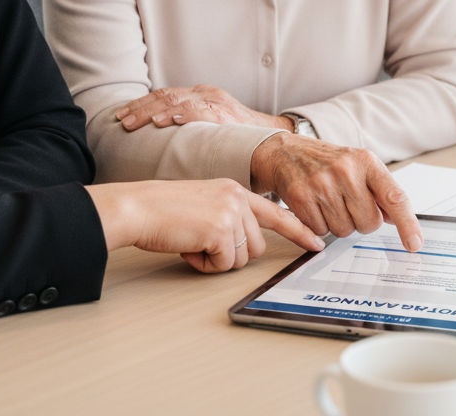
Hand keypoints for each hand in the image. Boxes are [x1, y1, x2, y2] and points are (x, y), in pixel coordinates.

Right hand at [86, 178, 324, 272]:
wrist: (138, 208)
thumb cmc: (162, 210)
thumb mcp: (204, 203)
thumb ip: (228, 215)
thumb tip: (243, 243)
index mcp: (234, 190)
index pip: (276, 212)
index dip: (298, 230)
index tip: (316, 242)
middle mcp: (237, 198)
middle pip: (257, 246)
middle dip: (231, 254)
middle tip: (202, 242)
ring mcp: (231, 212)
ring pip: (242, 258)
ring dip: (216, 259)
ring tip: (192, 240)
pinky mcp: (220, 230)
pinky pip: (223, 264)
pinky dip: (204, 264)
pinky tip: (188, 246)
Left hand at [115, 86, 292, 131]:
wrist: (274, 141)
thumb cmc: (238, 141)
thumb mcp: (209, 130)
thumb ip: (188, 133)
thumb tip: (156, 150)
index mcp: (199, 96)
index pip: (163, 95)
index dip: (140, 104)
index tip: (120, 115)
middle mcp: (206, 94)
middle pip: (165, 96)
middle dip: (140, 108)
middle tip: (121, 121)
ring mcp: (216, 103)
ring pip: (179, 102)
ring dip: (155, 112)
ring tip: (138, 123)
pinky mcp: (227, 115)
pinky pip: (203, 111)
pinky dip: (185, 115)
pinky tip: (169, 121)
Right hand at [250, 135, 422, 252]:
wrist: (286, 152)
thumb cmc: (327, 162)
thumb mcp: (358, 166)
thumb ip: (380, 191)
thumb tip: (398, 219)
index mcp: (366, 161)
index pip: (394, 196)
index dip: (407, 223)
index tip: (414, 244)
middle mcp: (345, 170)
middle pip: (369, 223)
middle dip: (361, 221)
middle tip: (347, 204)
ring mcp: (322, 183)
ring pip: (344, 231)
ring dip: (338, 224)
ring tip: (328, 202)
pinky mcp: (301, 196)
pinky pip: (321, 232)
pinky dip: (319, 226)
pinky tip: (314, 206)